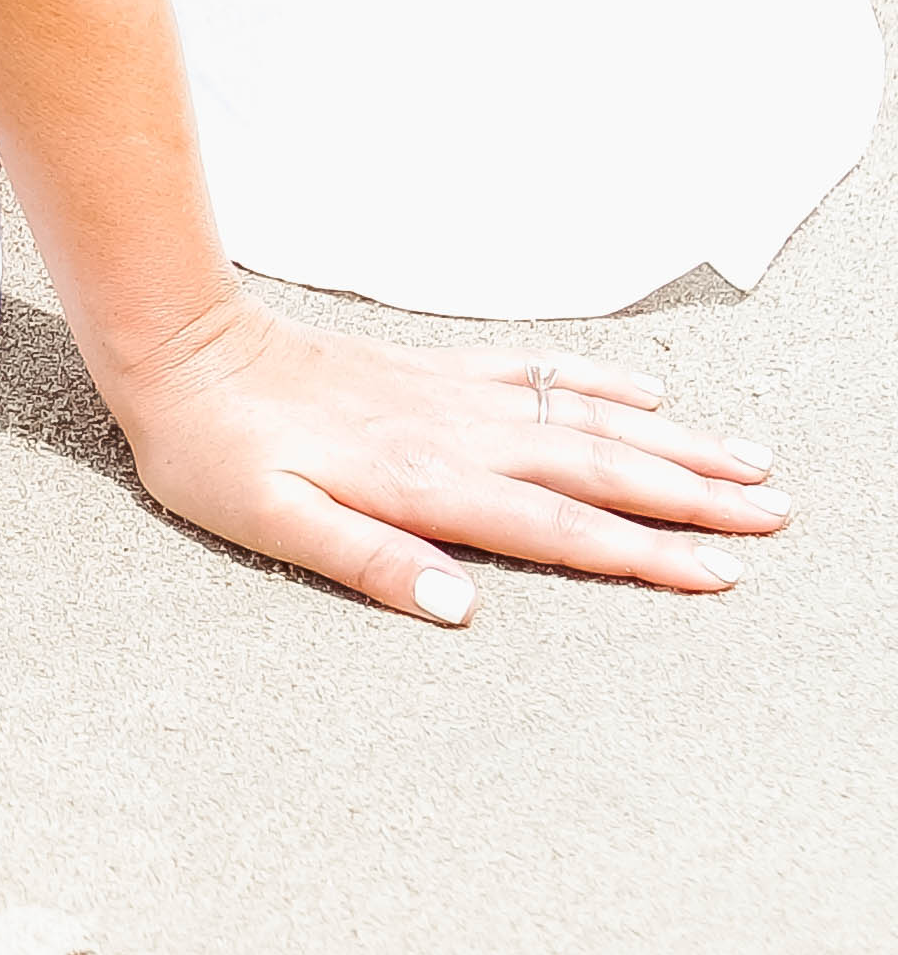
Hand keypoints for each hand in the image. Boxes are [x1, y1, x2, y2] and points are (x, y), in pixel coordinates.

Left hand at [103, 295, 786, 624]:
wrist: (179, 346)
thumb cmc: (213, 450)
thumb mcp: (271, 522)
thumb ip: (369, 561)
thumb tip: (462, 608)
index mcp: (425, 482)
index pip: (559, 528)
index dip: (644, 554)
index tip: (721, 573)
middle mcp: (455, 433)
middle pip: (599, 468)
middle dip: (693, 496)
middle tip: (776, 514)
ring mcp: (450, 396)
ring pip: (584, 419)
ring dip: (670, 443)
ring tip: (747, 459)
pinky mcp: (432, 370)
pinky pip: (536, 374)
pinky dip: (598, 384)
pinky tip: (645, 394)